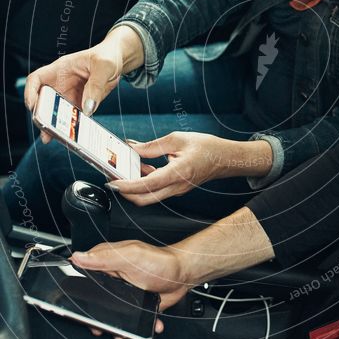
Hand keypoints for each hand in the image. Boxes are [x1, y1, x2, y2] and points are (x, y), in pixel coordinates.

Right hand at [25, 26, 143, 142]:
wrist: (117, 59)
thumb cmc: (107, 56)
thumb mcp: (104, 66)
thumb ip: (96, 86)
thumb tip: (87, 108)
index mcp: (61, 69)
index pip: (36, 79)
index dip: (30, 92)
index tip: (33, 106)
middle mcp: (61, 83)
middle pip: (44, 100)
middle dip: (42, 115)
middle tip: (45, 129)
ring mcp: (69, 94)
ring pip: (56, 112)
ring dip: (55, 125)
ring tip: (55, 138)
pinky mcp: (80, 103)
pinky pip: (72, 117)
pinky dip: (71, 126)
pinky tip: (74, 136)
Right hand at [71, 240, 188, 338]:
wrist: (184, 273)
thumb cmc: (161, 261)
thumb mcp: (131, 256)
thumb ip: (105, 257)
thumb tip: (78, 256)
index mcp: (109, 263)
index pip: (84, 276)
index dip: (78, 292)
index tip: (78, 307)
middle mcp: (114, 278)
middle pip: (96, 300)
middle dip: (98, 318)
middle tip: (101, 328)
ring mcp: (125, 292)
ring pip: (113, 314)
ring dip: (117, 328)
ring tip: (122, 336)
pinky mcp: (137, 304)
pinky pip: (131, 319)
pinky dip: (137, 328)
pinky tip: (143, 329)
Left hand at [110, 132, 272, 205]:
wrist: (225, 159)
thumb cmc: (206, 148)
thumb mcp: (177, 139)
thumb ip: (153, 146)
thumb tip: (133, 148)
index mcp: (177, 173)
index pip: (147, 185)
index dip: (127, 186)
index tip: (112, 182)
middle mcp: (176, 187)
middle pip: (144, 199)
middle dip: (125, 192)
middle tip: (113, 178)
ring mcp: (176, 190)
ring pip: (149, 195)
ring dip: (134, 185)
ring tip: (127, 167)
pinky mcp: (176, 189)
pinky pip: (156, 190)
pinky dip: (144, 181)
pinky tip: (142, 166)